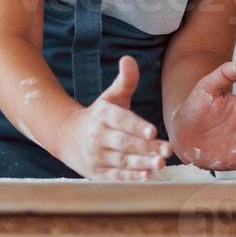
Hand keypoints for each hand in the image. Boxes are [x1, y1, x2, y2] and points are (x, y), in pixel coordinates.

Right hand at [55, 57, 170, 180]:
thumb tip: (128, 59)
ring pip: (122, 161)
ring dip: (142, 164)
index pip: (120, 120)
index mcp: (102, 115)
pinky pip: (116, 176)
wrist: (69, 138)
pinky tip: (147, 176)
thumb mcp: (110, 97)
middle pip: (124, 143)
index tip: (152, 131)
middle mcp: (97, 136)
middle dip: (146, 148)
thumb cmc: (99, 116)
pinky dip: (131, 178)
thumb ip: (125, 81)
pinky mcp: (98, 173)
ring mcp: (97, 156)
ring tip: (161, 164)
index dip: (136, 126)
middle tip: (167, 150)